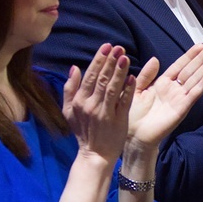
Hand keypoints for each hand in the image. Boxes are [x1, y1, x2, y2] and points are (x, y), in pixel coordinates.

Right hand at [62, 43, 133, 162]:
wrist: (95, 155)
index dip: (99, 60)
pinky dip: (128, 90)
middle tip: (118, 47)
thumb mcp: (69, 111)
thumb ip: (69, 89)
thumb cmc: (83, 131)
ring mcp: (105, 112)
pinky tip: (133, 77)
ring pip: (112, 88)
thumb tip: (74, 68)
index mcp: (79, 101)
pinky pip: (123, 102)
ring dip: (119, 71)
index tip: (106, 47)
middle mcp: (91, 105)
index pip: (90, 76)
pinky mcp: (118, 120)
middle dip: (110, 61)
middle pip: (102, 79)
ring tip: (125, 57)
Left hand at [127, 43, 202, 148]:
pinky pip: (195, 93)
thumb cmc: (133, 115)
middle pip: (191, 69)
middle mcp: (174, 89)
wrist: (134, 136)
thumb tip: (155, 58)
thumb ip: (147, 75)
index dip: (190, 55)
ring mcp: (180, 98)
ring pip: (196, 79)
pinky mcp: (183, 108)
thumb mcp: (136, 89)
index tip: (201, 45)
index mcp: (163, 83)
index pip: (180, 65)